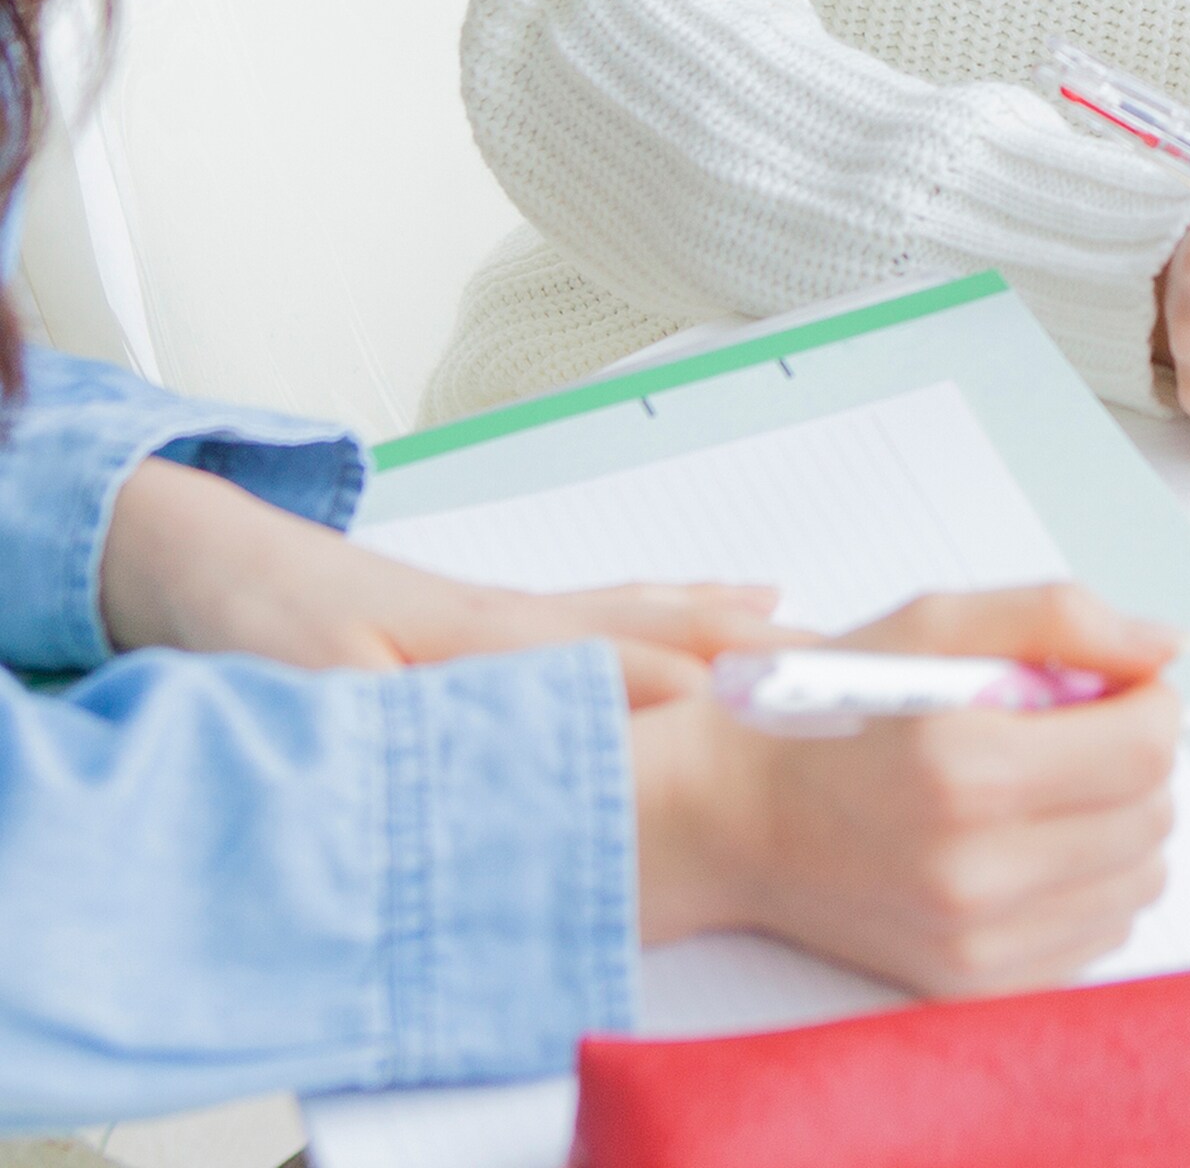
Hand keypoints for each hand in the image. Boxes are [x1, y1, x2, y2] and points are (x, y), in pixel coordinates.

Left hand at [100, 459, 801, 706]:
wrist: (197, 559)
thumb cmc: (253, 622)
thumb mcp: (321, 691)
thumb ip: (417, 726)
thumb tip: (497, 760)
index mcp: (500, 643)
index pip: (646, 675)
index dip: (730, 702)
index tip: (813, 724)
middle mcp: (531, 621)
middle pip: (681, 634)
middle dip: (774, 656)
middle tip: (864, 673)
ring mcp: (524, 614)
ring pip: (665, 616)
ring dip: (748, 629)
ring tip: (823, 637)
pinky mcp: (505, 617)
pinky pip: (628, 608)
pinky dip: (694, 604)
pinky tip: (729, 597)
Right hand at [632, 585, 1185, 998]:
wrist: (723, 820)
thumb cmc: (819, 714)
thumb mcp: (933, 624)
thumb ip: (1062, 619)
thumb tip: (1168, 649)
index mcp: (966, 767)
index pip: (1147, 745)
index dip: (1149, 703)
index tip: (1115, 690)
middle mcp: (973, 868)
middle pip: (1153, 815)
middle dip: (1132, 761)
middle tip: (1070, 734)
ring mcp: (974, 940)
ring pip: (1140, 881)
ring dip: (1118, 826)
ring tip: (1045, 791)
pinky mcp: (972, 986)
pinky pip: (1099, 936)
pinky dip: (1086, 888)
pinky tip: (1027, 848)